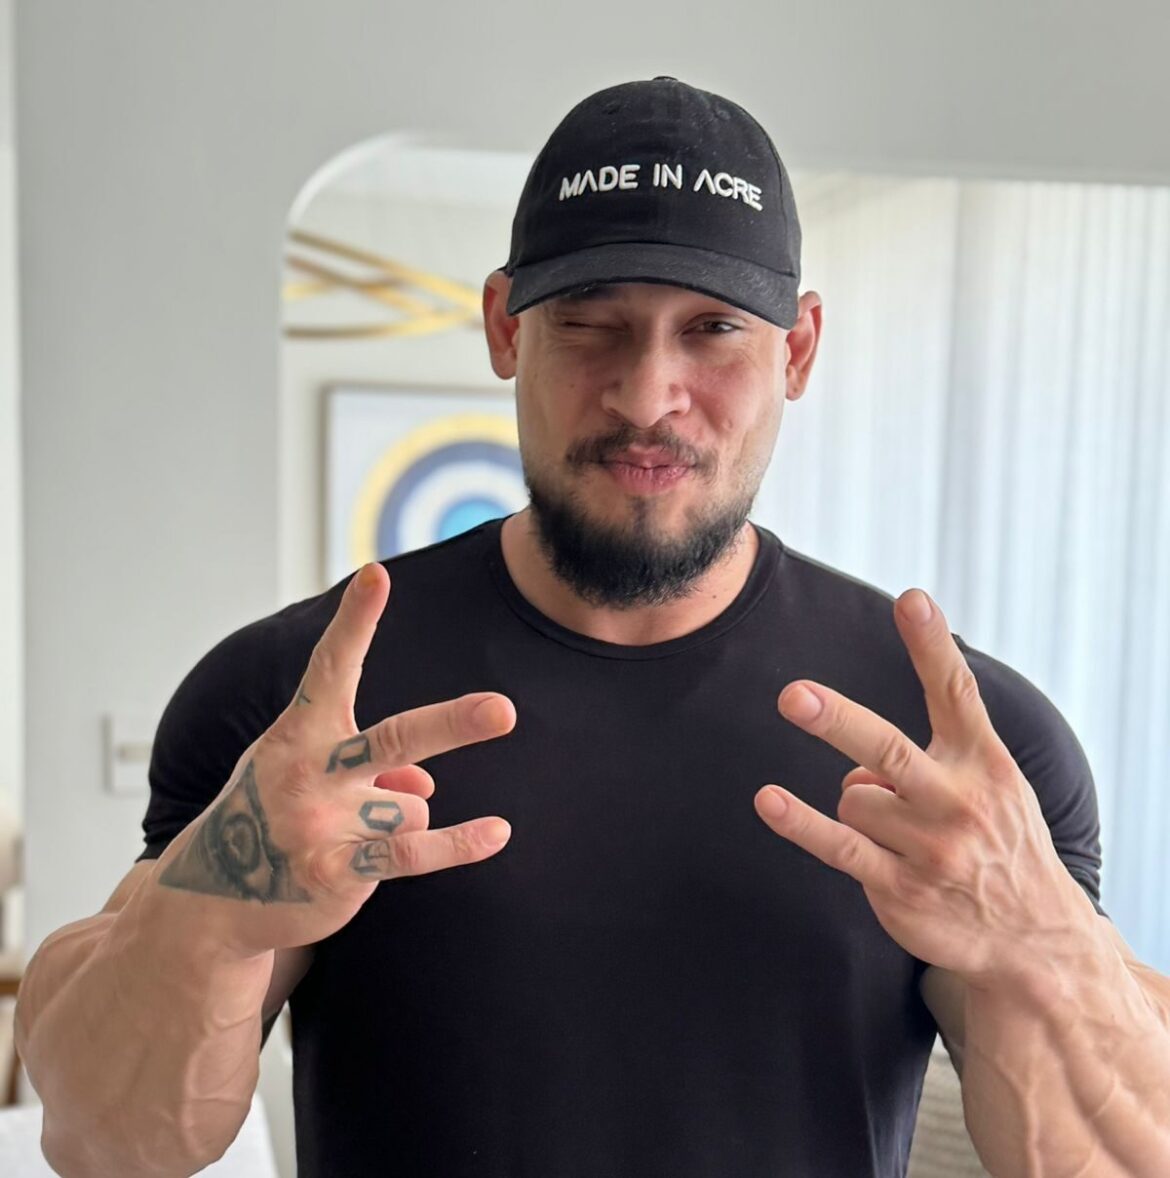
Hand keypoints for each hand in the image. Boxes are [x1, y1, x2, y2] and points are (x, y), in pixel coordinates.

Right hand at [152, 562, 515, 957]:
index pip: (330, 666)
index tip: (377, 575)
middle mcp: (306, 772)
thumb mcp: (306, 773)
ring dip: (396, 819)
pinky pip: (415, 852)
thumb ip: (370, 765)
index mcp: (296, 732)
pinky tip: (497, 832)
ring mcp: (320, 824)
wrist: (209, 903)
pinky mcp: (337, 873)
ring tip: (347, 836)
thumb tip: (427, 787)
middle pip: (396, 741)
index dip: (354, 620)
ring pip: (412, 805)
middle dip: (452, 724)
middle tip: (503, 711)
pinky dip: (458, 843)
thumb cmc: (269, 814)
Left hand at [754, 589, 1095, 985]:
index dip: (931, 646)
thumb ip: (937, 753)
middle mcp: (960, 802)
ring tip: (899, 833)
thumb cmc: (1001, 842)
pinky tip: (770, 802)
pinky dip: (800, 823)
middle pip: (887, 749)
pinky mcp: (901, 888)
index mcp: (986, 764)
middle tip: (793, 696)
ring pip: (853, 798)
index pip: (955, 693)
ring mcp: (930, 849)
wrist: (1037, 941)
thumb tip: (856, 765)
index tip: (911, 600)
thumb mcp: (995, 785)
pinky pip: (838, 846)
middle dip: (838, 722)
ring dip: (860, 807)